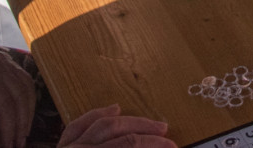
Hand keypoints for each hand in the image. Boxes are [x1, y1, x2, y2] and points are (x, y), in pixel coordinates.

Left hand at [0, 47, 35, 147]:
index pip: (4, 103)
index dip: (9, 126)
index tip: (8, 144)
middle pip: (19, 96)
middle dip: (22, 123)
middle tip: (19, 143)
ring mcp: (5, 60)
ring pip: (26, 88)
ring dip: (28, 112)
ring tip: (24, 132)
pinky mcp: (7, 60)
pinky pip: (25, 80)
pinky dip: (28, 98)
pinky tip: (25, 113)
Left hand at [58, 104, 174, 147]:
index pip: (128, 147)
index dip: (152, 146)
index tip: (173, 147)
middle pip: (120, 134)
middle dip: (146, 133)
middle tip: (166, 135)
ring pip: (102, 124)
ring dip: (129, 120)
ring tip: (150, 123)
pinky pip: (79, 125)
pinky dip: (97, 114)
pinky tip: (113, 109)